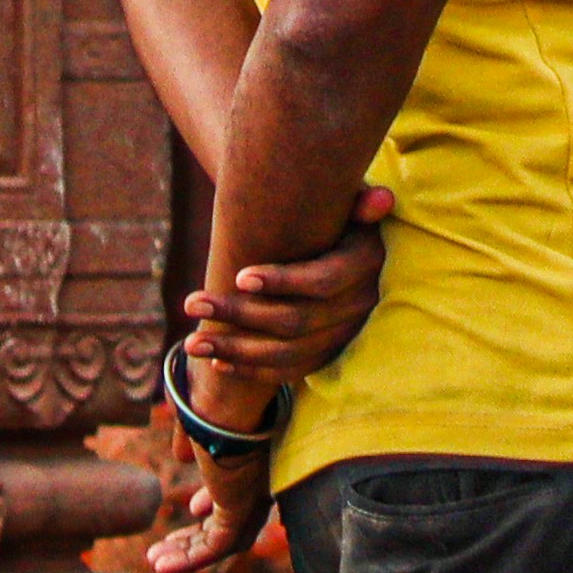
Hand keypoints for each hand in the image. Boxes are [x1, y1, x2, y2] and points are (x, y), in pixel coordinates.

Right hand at [141, 405, 277, 572]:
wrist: (227, 393)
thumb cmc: (211, 394)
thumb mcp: (197, 420)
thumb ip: (190, 438)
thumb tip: (179, 454)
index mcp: (252, 457)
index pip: (237, 490)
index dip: (212, 502)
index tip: (193, 508)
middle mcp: (257, 479)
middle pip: (230, 522)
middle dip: (195, 535)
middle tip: (166, 545)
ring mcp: (250, 496)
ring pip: (221, 540)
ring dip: (187, 553)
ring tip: (155, 561)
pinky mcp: (239, 509)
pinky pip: (215, 547)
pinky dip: (189, 559)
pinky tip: (160, 565)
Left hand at [180, 188, 390, 385]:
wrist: (336, 237)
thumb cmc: (330, 210)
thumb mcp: (344, 200)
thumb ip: (357, 199)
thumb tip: (381, 199)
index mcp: (366, 261)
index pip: (325, 281)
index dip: (283, 281)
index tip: (238, 276)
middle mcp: (361, 303)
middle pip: (296, 321)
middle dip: (240, 314)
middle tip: (191, 303)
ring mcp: (344, 332)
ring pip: (288, 353)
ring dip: (236, 350)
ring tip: (191, 343)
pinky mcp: (328, 352)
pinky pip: (290, 372)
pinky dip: (253, 371)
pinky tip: (218, 363)